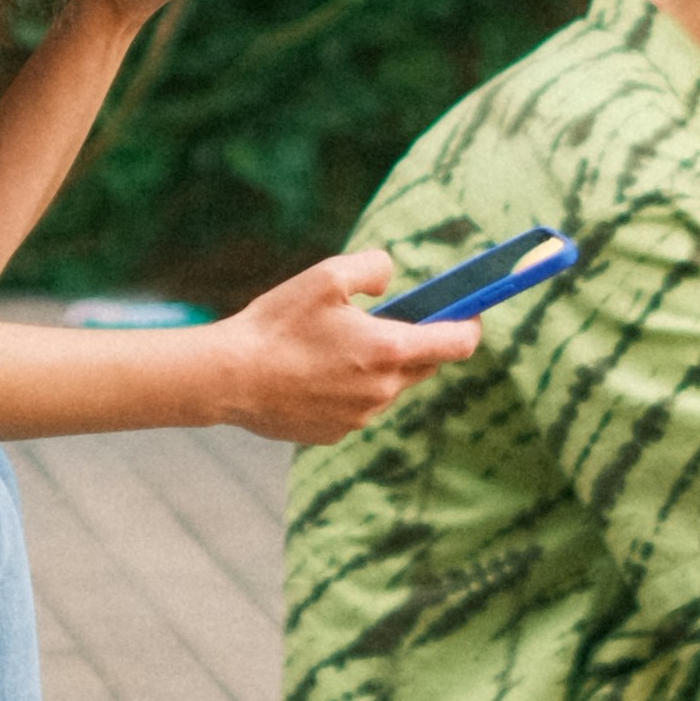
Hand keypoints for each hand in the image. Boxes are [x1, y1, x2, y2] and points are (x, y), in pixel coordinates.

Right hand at [208, 246, 480, 445]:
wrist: (229, 378)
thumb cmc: (277, 324)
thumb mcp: (326, 276)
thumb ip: (373, 268)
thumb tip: (393, 281)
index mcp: (388, 350)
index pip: (457, 344)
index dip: (470, 325)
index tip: (470, 312)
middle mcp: (382, 390)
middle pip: (424, 364)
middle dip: (415, 341)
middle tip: (387, 318)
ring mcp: (360, 416)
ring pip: (389, 386)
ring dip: (378, 366)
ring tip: (335, 345)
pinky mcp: (336, 433)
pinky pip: (360, 406)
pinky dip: (350, 387)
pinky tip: (315, 371)